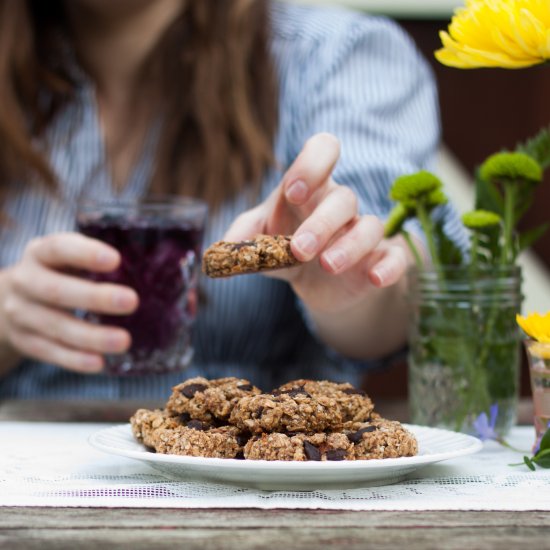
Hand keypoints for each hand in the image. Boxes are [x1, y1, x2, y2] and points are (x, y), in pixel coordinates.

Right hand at [0, 233, 138, 372]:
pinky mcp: (25, 341)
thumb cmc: (58, 273)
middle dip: (95, 298)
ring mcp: (22, 313)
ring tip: (124, 341)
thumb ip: (100, 259)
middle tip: (132, 301)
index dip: (85, 253)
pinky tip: (99, 363)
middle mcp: (26, 281)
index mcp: (40, 253)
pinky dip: (75, 359)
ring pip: (56, 326)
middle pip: (57, 291)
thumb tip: (164, 270)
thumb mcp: (68, 258)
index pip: (59, 248)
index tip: (115, 259)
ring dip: (91, 336)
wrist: (9, 299)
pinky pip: (50, 352)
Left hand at [224, 133, 408, 313]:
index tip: (292, 191)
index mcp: (311, 189)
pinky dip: (389, 265)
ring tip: (328, 266)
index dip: (312, 164)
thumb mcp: (263, 240)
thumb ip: (242, 238)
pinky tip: (374, 278)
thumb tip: (218, 252)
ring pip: (370, 226)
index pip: (323, 149)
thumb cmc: (288, 248)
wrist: (320, 283)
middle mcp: (340, 206)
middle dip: (321, 222)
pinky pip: (397, 256)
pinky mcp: (381, 259)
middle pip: (343, 198)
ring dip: (350, 245)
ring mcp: (363, 232)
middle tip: (299, 249)